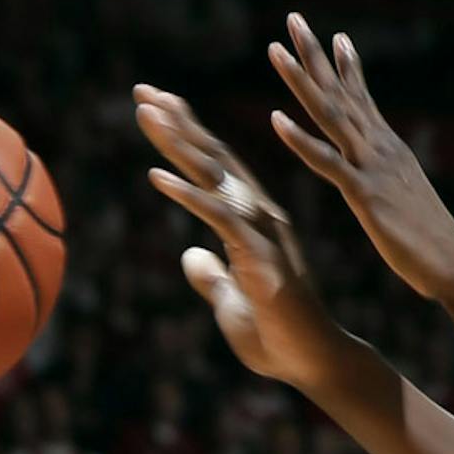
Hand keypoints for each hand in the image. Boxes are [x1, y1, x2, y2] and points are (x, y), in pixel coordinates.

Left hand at [134, 85, 346, 393]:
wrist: (310, 362)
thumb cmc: (277, 337)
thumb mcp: (230, 302)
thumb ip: (213, 277)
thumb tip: (191, 257)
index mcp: (252, 220)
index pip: (214, 168)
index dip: (184, 136)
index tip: (155, 107)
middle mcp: (258, 214)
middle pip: (212, 157)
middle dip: (176, 122)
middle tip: (142, 91)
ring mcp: (260, 229)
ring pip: (214, 174)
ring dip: (177, 142)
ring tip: (146, 111)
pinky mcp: (257, 252)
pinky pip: (216, 216)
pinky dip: (185, 194)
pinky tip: (155, 176)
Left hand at [263, 15, 453, 316]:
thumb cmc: (434, 246)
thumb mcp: (407, 205)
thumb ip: (392, 186)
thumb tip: (387, 184)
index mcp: (390, 151)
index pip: (365, 100)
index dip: (348, 68)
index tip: (336, 36)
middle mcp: (381, 149)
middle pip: (341, 93)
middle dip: (315, 54)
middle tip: (294, 18)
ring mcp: (373, 168)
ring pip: (330, 115)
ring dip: (301, 80)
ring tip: (275, 49)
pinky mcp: (366, 195)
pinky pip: (327, 163)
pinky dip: (300, 140)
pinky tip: (276, 119)